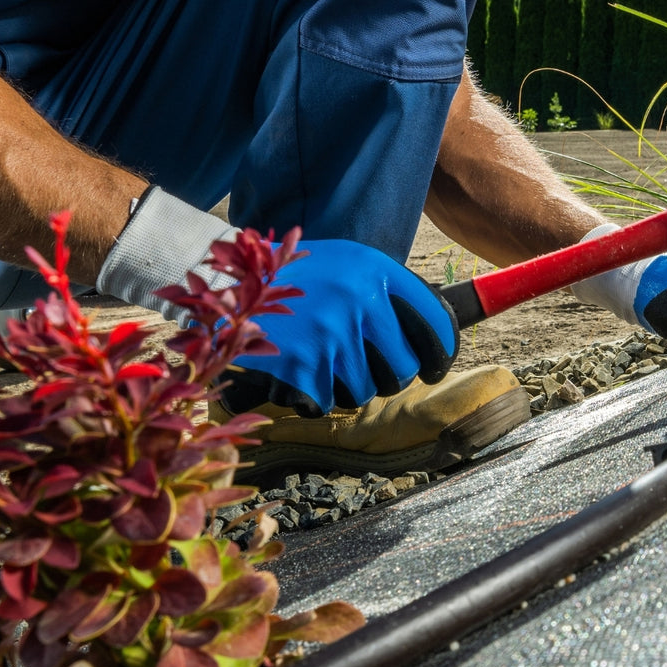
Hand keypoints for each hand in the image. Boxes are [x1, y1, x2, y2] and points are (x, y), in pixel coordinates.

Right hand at [96, 188, 458, 415]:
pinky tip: (299, 373)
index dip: (440, 351)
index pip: (432, 319)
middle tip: (372, 371)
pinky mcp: (300, 363)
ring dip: (346, 387)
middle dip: (390, 377)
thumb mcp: (345, 264)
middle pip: (402, 368)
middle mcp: (358, 299)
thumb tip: (433, 337)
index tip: (435, 366)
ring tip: (324, 363)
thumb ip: (385, 292)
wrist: (226, 278)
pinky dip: (313, 397)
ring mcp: (329, 333)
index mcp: (374, 271)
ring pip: (362, 391)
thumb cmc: (293, 277)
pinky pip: (325, 402)